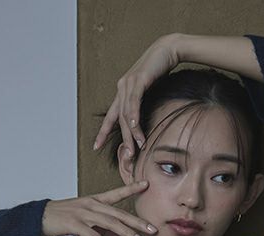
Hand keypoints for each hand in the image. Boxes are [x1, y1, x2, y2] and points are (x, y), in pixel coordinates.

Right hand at [41, 181, 158, 235]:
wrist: (39, 218)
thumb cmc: (64, 218)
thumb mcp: (86, 220)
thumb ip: (104, 227)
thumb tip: (120, 235)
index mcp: (94, 201)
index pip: (116, 193)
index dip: (131, 188)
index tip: (146, 184)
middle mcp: (91, 205)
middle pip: (119, 213)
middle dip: (137, 222)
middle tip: (152, 229)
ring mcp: (83, 214)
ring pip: (109, 223)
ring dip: (125, 233)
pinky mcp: (75, 225)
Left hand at [92, 34, 180, 158]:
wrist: (167, 50)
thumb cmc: (160, 70)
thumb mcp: (149, 90)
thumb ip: (143, 103)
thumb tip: (142, 119)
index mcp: (122, 92)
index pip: (111, 116)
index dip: (103, 132)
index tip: (96, 146)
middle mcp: (122, 88)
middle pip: (120, 120)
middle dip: (123, 140)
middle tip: (128, 158)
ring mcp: (128, 83)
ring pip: (126, 113)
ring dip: (131, 133)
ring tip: (136, 148)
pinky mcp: (138, 79)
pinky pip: (134, 101)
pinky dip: (134, 115)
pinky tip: (135, 126)